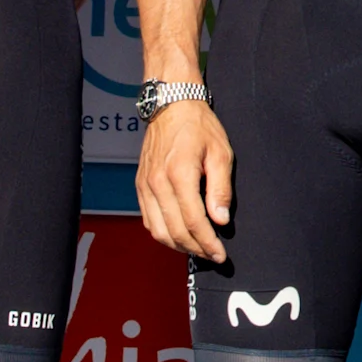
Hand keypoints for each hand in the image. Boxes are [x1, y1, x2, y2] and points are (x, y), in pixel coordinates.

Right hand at [136, 99, 233, 264]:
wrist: (171, 105)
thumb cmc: (199, 125)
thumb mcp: (220, 152)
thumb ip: (220, 188)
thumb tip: (221, 219)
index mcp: (179, 173)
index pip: (193, 221)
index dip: (208, 242)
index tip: (221, 254)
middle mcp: (157, 182)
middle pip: (175, 230)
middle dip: (195, 249)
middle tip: (213, 256)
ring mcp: (145, 185)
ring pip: (157, 230)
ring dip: (178, 246)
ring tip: (198, 249)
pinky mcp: (140, 185)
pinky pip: (148, 219)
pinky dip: (163, 233)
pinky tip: (178, 236)